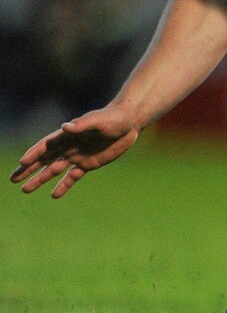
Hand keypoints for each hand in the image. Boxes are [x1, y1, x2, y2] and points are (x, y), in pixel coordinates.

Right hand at [10, 104, 140, 197]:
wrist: (128, 124)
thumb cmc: (113, 118)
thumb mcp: (98, 121)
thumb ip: (82, 125)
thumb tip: (65, 127)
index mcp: (67, 134)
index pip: (46, 145)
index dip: (34, 154)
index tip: (22, 162)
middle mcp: (68, 146)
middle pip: (44, 160)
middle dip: (28, 170)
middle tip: (12, 179)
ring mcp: (77, 156)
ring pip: (54, 170)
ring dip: (40, 180)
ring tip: (25, 190)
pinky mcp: (88, 164)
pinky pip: (73, 177)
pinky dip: (63, 186)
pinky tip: (54, 195)